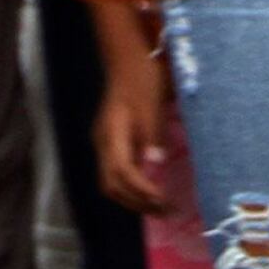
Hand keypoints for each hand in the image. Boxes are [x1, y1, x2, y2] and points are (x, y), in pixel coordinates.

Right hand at [94, 19, 182, 215]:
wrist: (128, 57)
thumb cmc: (142, 77)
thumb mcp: (151, 105)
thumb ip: (152, 136)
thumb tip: (155, 164)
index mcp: (111, 133)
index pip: (122, 173)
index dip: (142, 191)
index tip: (164, 200)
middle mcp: (102, 142)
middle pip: (112, 185)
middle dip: (138, 203)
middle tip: (166, 211)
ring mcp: (104, 142)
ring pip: (111, 182)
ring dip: (134, 199)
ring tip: (159, 206)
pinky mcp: (111, 140)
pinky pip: (116, 173)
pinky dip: (132, 187)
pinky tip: (150, 189)